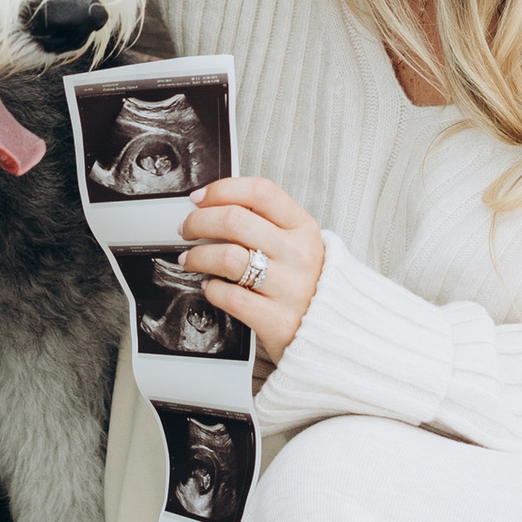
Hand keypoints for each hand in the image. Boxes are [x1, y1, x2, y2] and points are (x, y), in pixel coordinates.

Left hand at [183, 175, 323, 357]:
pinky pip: (229, 297)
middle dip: (197, 221)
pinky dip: (212, 290)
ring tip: (190, 260)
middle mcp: (299, 254)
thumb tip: (214, 207)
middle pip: (234, 220)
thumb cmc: (307, 282)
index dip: (222, 189)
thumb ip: (266, 224)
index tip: (198, 198)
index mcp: (304, 228)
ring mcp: (290, 288)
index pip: (260, 192)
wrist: (335, 331)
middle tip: (186, 229)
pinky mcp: (277, 320)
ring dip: (198, 256)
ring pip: (227, 257)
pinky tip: (211, 287)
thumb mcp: (299, 244)